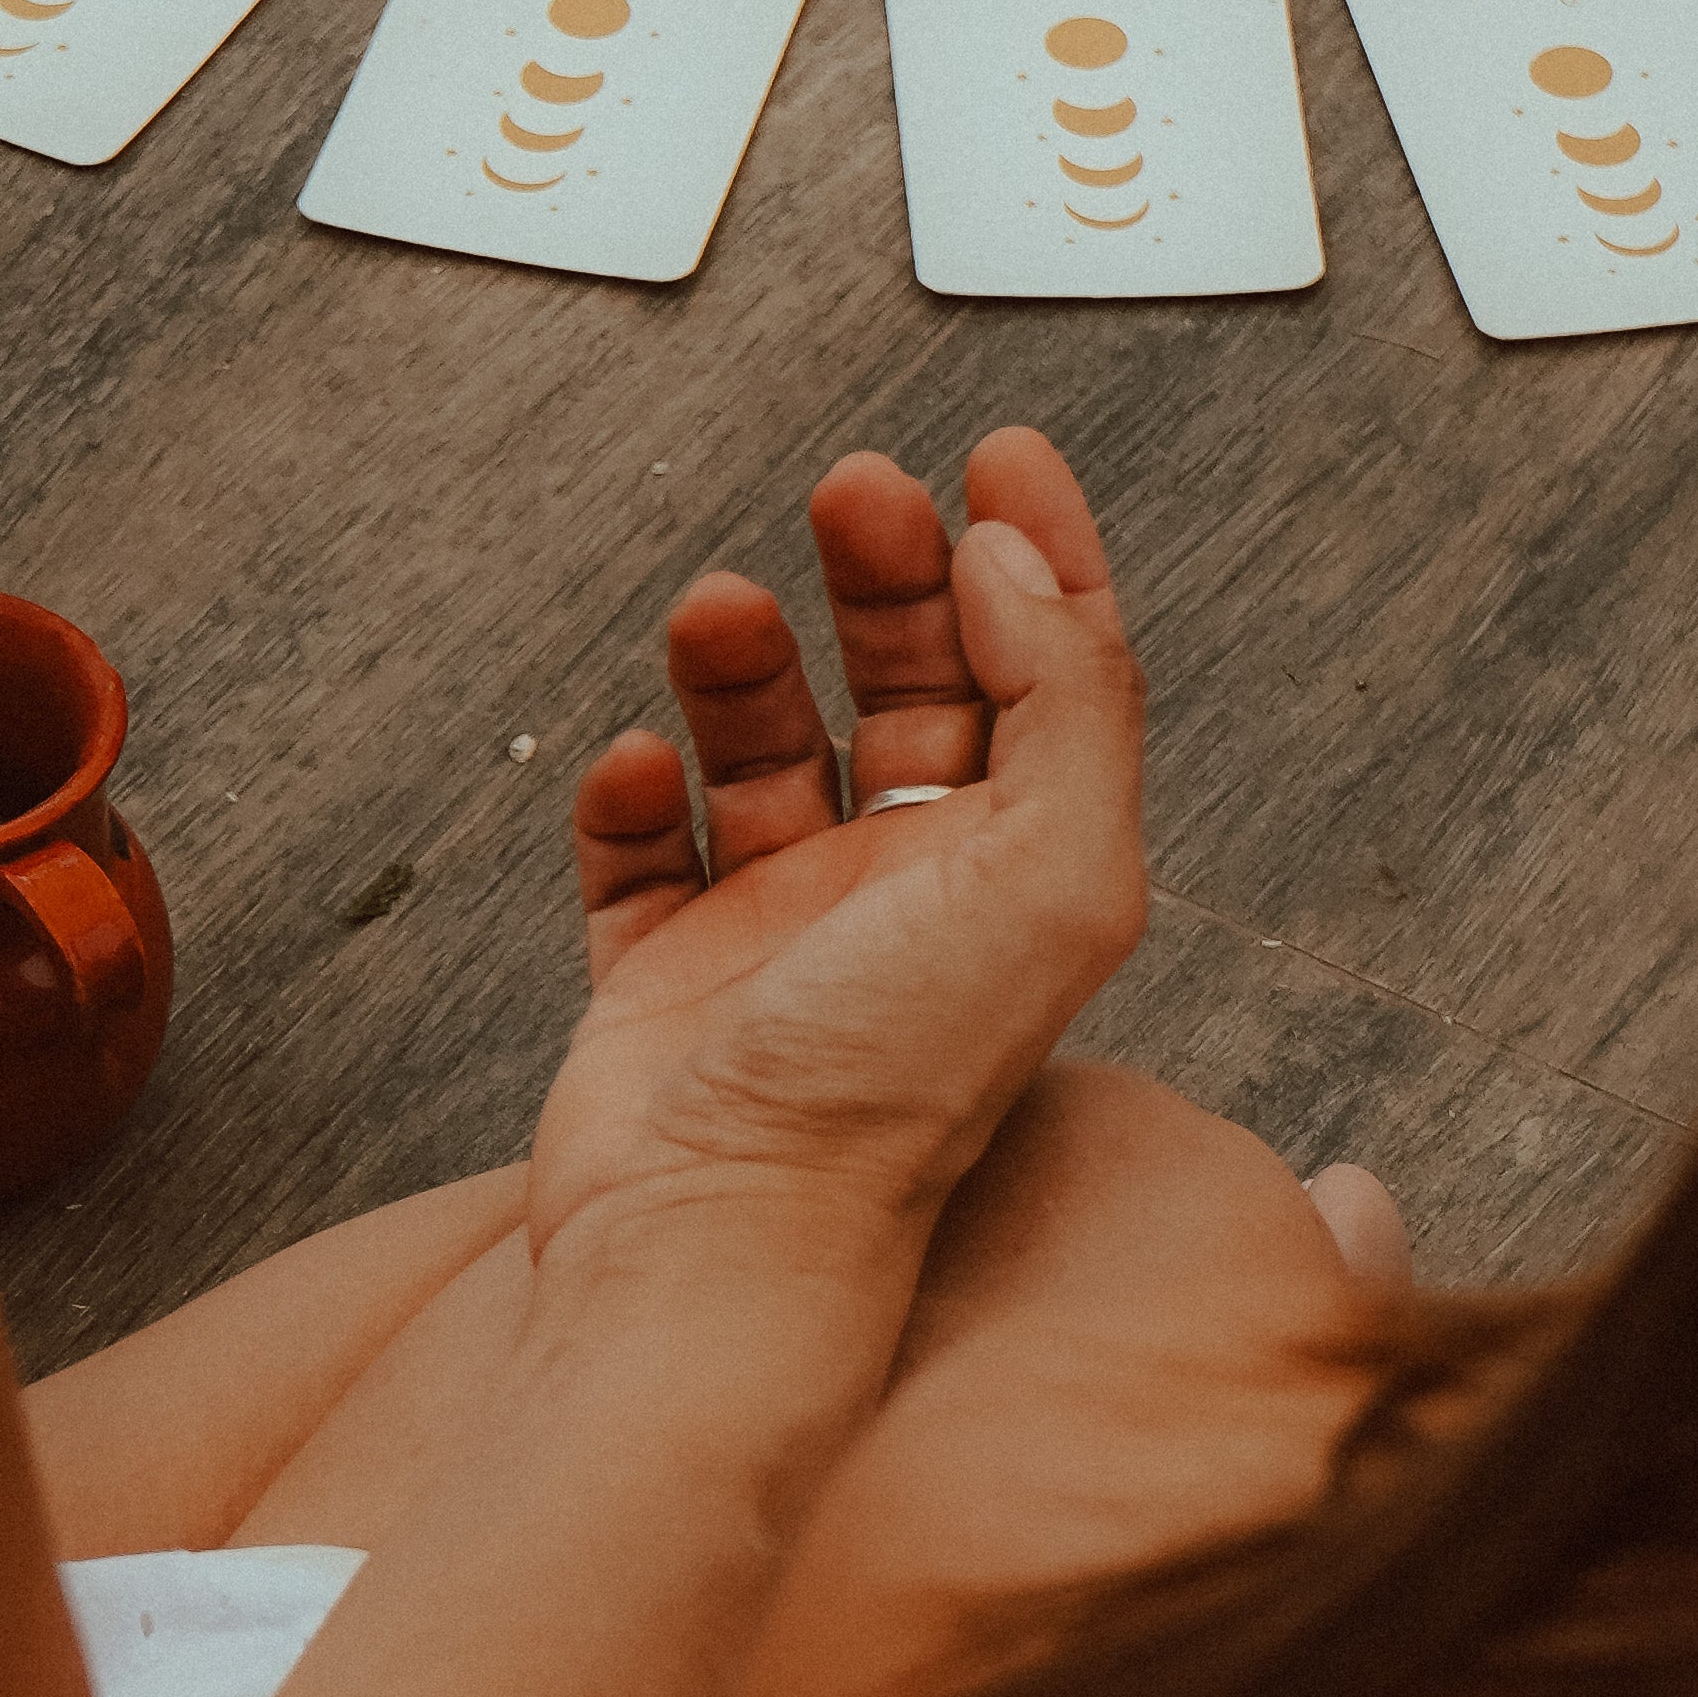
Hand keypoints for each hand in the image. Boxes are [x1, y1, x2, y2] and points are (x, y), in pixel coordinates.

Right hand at [525, 432, 1145, 1271]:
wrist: (720, 1245)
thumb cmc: (892, 1092)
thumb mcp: (1051, 875)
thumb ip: (1067, 701)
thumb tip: (1019, 562)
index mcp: (1022, 879)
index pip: (1051, 682)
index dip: (1042, 557)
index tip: (1003, 451)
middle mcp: (910, 903)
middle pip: (910, 689)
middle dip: (886, 575)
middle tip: (855, 486)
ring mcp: (780, 940)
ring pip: (764, 751)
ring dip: (742, 665)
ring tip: (719, 608)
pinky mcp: (663, 984)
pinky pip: (639, 854)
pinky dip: (630, 794)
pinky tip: (636, 767)